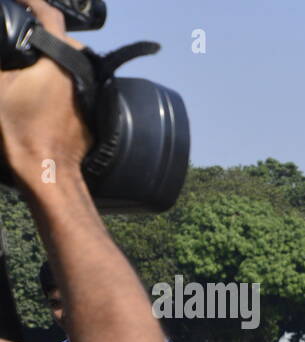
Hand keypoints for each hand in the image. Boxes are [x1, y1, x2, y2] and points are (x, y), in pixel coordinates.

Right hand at [0, 1, 92, 189]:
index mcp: (61, 56)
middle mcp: (81, 68)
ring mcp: (90, 88)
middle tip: (18, 28)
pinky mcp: (91, 105)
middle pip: (61, 36)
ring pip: (69, 59)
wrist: (46, 167)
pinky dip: (59, 74)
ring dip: (51, 53)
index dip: (30, 1)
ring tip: (27, 54)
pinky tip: (40, 81)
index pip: (48, 13)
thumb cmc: (20, 127)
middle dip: (40, 30)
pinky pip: (74, 79)